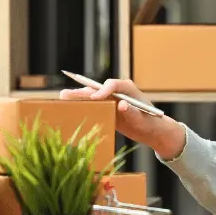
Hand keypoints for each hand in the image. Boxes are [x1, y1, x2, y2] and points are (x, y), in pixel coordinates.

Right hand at [60, 79, 184, 159]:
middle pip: (98, 89)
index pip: (112, 85)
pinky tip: (71, 108)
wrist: (152, 130)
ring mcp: (111, 99)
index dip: (102, 90)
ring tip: (63, 97)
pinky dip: (83, 106)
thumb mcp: (142, 119)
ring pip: (93, 96)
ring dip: (79, 97)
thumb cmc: (150, 122)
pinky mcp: (108, 108)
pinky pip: (94, 105)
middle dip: (83, 91)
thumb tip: (121, 105)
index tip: (95, 98)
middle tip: (66, 94)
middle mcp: (118, 91)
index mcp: (128, 88)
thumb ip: (132, 112)